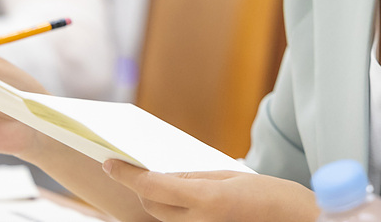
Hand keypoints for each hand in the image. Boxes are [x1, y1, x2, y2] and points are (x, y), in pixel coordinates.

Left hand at [104, 162, 318, 221]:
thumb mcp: (232, 177)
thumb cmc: (270, 196)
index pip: (152, 187)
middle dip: (144, 188)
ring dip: (159, 201)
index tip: (110, 163)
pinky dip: (174, 211)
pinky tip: (184, 198)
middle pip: (151, 206)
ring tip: (168, 183)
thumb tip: (163, 175)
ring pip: (162, 218)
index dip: (127, 174)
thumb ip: (194, 177)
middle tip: (144, 168)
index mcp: (207, 201)